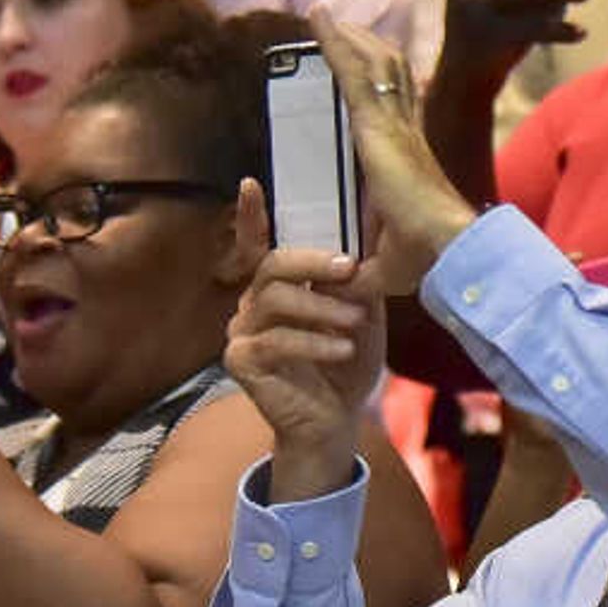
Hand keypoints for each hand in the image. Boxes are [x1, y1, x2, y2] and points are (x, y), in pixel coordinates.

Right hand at [223, 215, 379, 503]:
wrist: (336, 421)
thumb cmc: (346, 364)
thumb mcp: (361, 313)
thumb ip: (355, 280)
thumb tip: (367, 235)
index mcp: (276, 288)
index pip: (258, 246)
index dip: (251, 216)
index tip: (251, 184)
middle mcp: (251, 304)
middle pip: (272, 266)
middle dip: (313, 263)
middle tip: (350, 268)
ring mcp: (240, 332)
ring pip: (275, 300)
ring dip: (321, 308)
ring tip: (356, 321)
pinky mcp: (240, 361)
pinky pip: (274, 341)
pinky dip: (313, 342)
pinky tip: (341, 348)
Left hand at [310, 12, 478, 293]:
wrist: (446, 247)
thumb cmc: (427, 258)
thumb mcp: (384, 268)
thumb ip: (361, 273)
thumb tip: (339, 286)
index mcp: (411, 157)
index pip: (398, 107)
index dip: (385, 83)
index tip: (369, 67)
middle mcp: (406, 132)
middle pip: (388, 74)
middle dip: (366, 47)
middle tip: (342, 29)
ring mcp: (393, 125)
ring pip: (373, 64)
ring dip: (349, 38)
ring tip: (325, 18)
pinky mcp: (375, 126)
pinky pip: (351, 73)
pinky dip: (333, 43)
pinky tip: (316, 21)